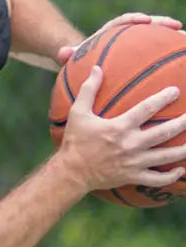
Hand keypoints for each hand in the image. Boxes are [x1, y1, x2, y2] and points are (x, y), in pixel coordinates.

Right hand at [56, 65, 185, 190]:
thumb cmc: (75, 142)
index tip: (175, 91)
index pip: (147, 109)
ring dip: (184, 149)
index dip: (163, 98)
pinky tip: (180, 169)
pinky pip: (156, 179)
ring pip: (166, 156)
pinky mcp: (133, 176)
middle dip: (183, 123)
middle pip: (164, 132)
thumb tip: (96, 68)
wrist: (71, 172)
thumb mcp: (77, 114)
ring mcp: (134, 162)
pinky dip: (170, 176)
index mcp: (119, 127)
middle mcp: (130, 145)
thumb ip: (88, 90)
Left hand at [57, 13, 182, 64]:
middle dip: (161, 24)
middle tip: (176, 26)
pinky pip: (155, 52)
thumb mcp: (73, 56)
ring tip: (185, 38)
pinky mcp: (138, 53)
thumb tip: (61, 53)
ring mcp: (133, 43)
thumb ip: (68, 53)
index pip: (122, 22)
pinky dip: (166, 53)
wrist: (84, 61)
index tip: (144, 20)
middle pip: (145, 25)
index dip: (133, 20)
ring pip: (154, 36)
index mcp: (108, 32)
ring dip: (170, 36)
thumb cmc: (79, 58)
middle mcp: (123, 35)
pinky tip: (180, 57)